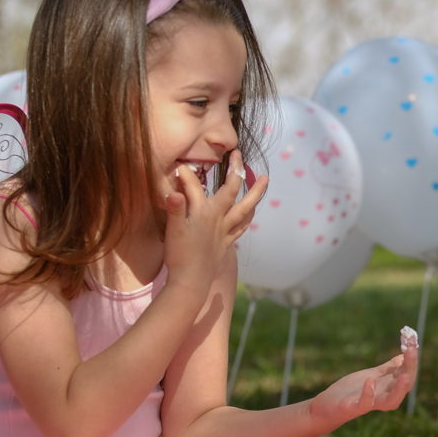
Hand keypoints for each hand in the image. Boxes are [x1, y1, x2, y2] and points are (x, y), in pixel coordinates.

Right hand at [164, 152, 268, 292]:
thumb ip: (175, 209)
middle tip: (238, 153)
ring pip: (245, 207)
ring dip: (255, 192)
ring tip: (264, 179)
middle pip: (231, 189)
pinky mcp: (226, 243)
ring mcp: (224, 231)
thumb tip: (174, 192)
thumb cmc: (179, 256)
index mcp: (204, 212)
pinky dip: (248, 216)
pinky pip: (242, 225)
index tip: (178, 166)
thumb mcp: (173, 230)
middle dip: (234, 169)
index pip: (194, 185)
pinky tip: (250, 212)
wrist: (191, 282)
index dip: (185, 174)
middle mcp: (218, 219)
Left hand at [308, 345, 418, 433]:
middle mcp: (383, 396)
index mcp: (388, 387)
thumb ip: (388, 369)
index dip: (412, 359)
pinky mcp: (353, 408)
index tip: (412, 341)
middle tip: (412, 351)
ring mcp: (369, 403)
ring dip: (399, 389)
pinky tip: (370, 381)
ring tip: (405, 375)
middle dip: (410, 369)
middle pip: (404, 386)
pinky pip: (364, 404)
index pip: (407, 374)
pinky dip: (369, 394)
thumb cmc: (350, 391)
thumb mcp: (372, 375)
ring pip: (391, 401)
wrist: (327, 406)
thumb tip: (403, 356)